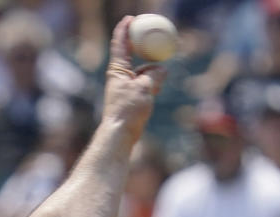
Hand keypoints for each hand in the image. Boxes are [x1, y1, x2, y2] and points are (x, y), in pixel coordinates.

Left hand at [102, 17, 168, 139]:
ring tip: (157, 80)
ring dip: (151, 70)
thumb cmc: (128, 110)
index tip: (131, 18)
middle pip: (131, 54)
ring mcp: (124, 86)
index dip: (124, 29)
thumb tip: (162, 68)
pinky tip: (157, 91)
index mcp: (118, 69)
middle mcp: (119, 75)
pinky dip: (152, 83)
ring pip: (141, 70)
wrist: (119, 134)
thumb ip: (155, 74)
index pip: (120, 43)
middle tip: (151, 36)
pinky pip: (144, 83)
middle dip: (140, 45)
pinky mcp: (130, 97)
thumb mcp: (145, 88)